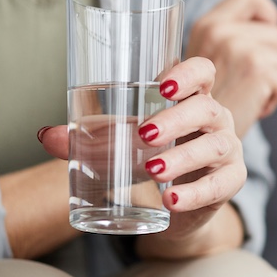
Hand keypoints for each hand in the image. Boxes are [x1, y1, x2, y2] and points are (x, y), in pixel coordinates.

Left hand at [38, 57, 246, 257]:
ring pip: (213, 146)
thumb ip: (85, 140)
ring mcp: (227, 150)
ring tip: (152, 169)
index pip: (203, 72)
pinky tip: (171, 200)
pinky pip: (220, 185)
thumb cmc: (150, 159)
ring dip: (182, 157)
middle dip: (176, 119)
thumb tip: (46, 135)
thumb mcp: (118, 145)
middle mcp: (215, 120)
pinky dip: (195, 193)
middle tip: (144, 135)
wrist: (175, 204)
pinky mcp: (230, 182)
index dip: (189, 74)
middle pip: (206, 109)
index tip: (163, 86)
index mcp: (192, 99)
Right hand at [185, 0, 276, 138]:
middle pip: (275, 31)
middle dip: (268, 56)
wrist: (193, 140)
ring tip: (244, 92)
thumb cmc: (201, 103)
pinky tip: (249, 105)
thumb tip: (265, 23)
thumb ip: (224, 38)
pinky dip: (272, 97)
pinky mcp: (257, 70)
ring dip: (270, 78)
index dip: (264, 14)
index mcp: (207, 24)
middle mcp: (221, 31)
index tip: (257, 35)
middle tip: (245, 77)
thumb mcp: (202, 60)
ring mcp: (239, 49)